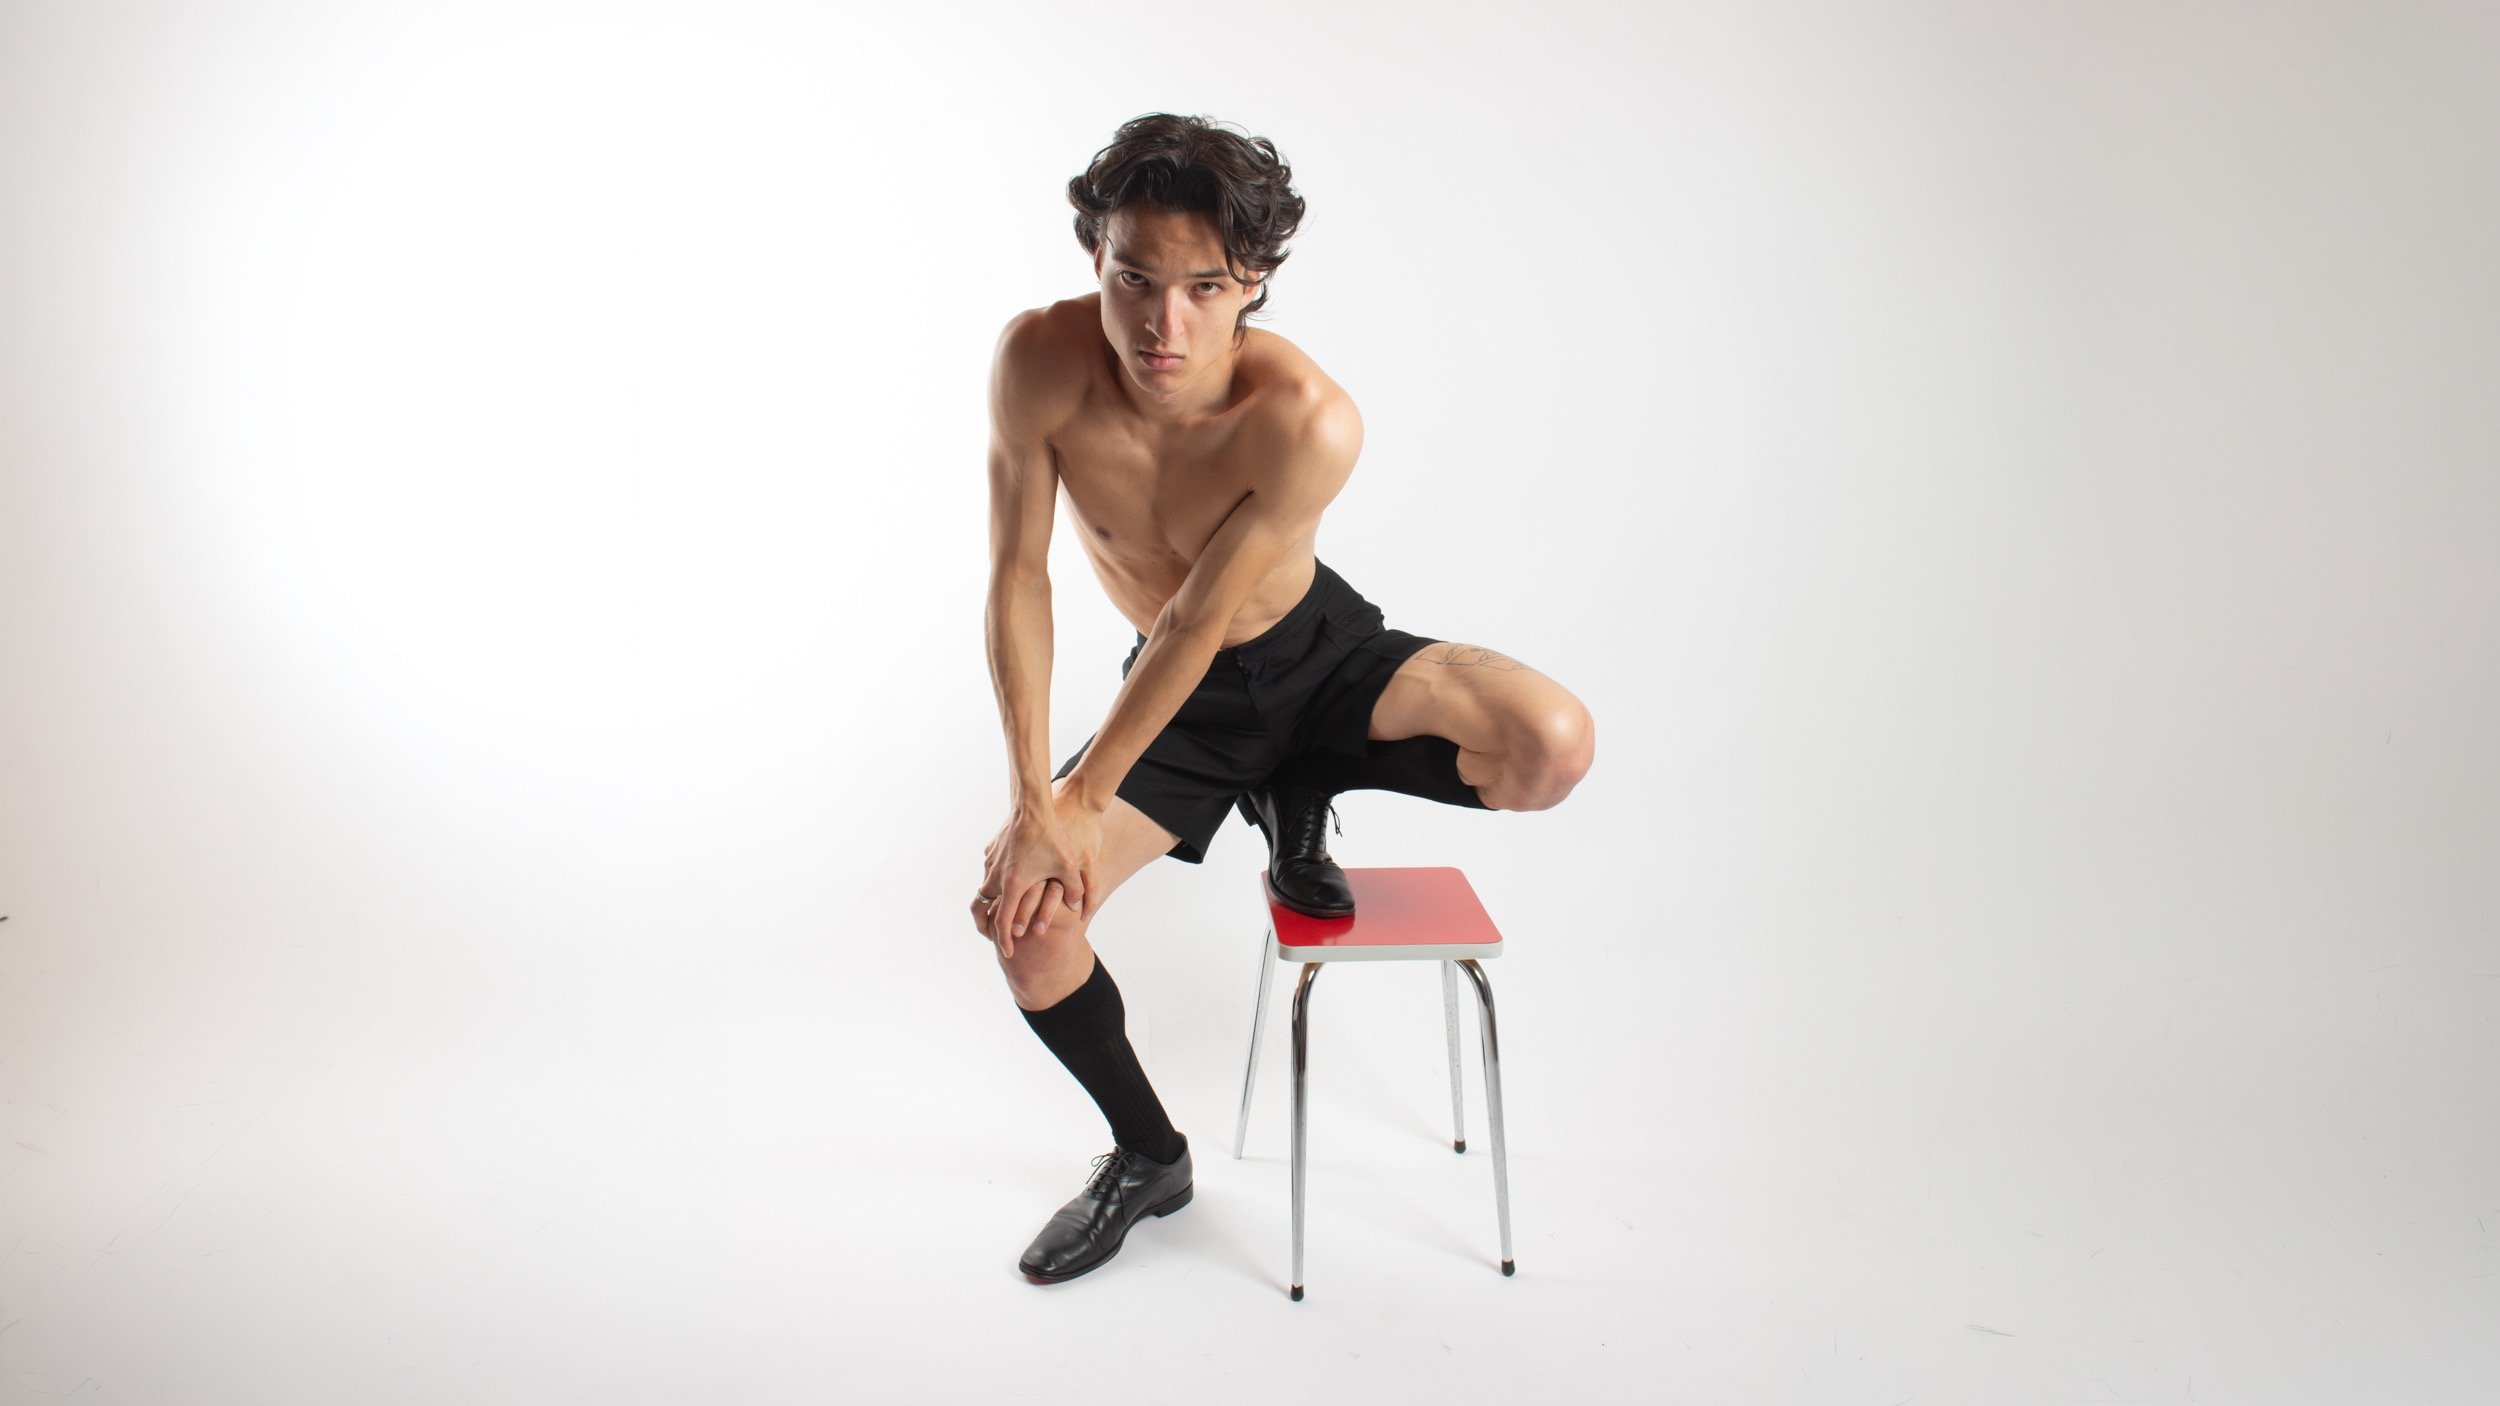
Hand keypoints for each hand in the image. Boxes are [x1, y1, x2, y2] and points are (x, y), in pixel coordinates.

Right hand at [974, 779, 1101, 958]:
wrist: (1033, 805)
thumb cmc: (1053, 836)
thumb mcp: (1069, 866)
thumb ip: (1075, 891)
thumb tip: (1079, 908)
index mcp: (1013, 886)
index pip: (1003, 922)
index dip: (1004, 941)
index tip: (1008, 952)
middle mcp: (997, 876)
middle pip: (983, 908)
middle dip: (986, 925)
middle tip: (993, 935)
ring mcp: (991, 862)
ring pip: (984, 888)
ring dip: (990, 902)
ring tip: (1000, 910)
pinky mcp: (992, 849)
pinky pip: (989, 870)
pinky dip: (994, 881)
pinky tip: (1006, 880)